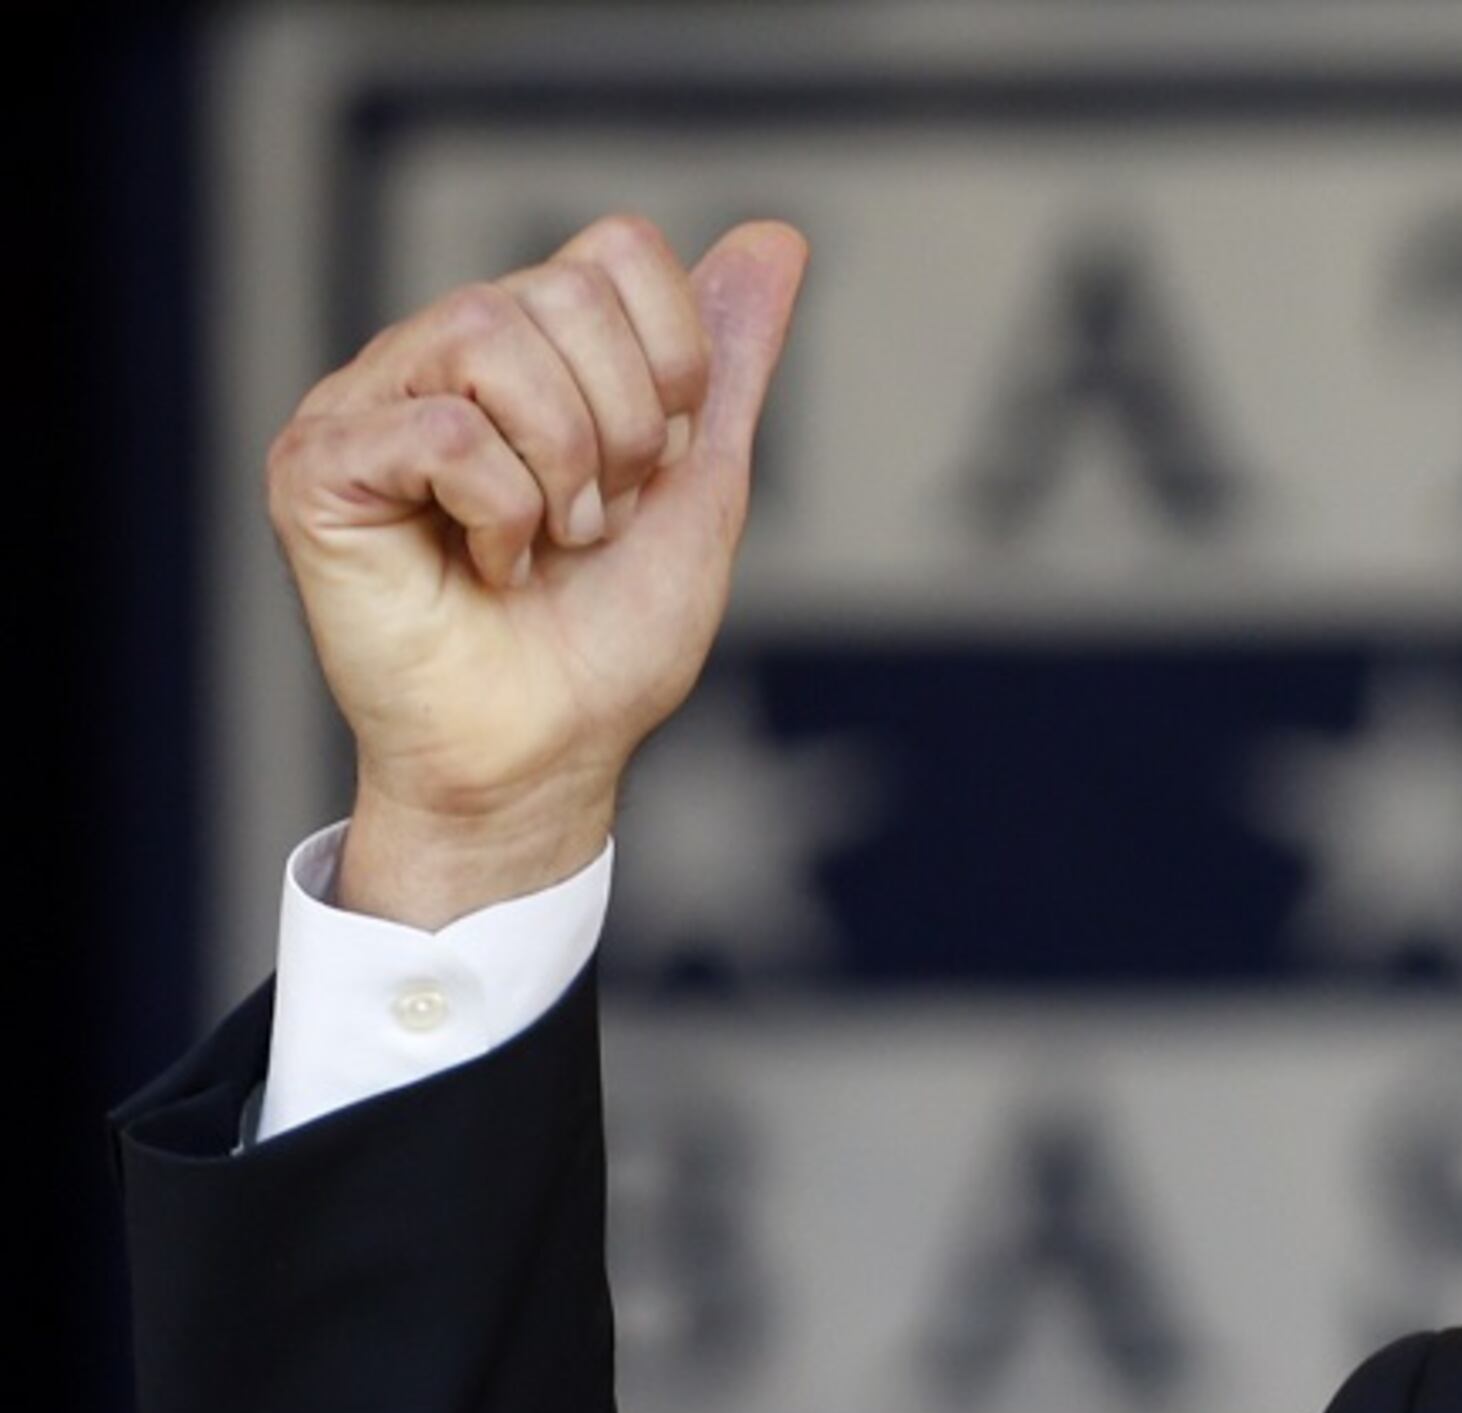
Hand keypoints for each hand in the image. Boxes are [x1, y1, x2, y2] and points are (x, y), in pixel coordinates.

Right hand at [266, 214, 807, 926]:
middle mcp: (441, 356)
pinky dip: (499, 510)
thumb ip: (728, 368)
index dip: (672, 365)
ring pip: (486, 330)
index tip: (658, 472)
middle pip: (555, 288)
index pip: (617, 252)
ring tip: (549, 543)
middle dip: (623, 428)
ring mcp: (371, 402)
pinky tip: (486, 568)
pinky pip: (437, 424)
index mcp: (530, 351)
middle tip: (599, 523)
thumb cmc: (606, 644)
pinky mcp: (320, 463)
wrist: (542, 760)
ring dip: (561, 463)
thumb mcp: (699, 491)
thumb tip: (775, 237)